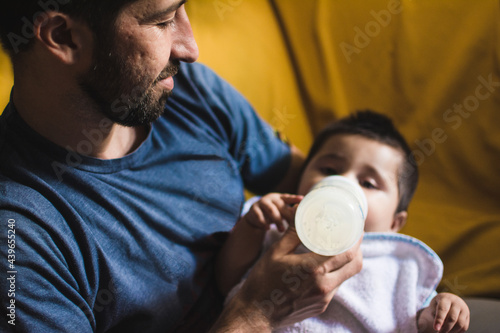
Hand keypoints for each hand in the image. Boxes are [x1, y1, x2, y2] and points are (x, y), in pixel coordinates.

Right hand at [223, 226, 362, 328]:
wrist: (256, 313)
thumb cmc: (263, 280)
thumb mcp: (276, 252)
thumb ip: (294, 233)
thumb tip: (301, 212)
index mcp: (313, 269)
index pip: (346, 251)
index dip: (355, 237)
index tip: (355, 226)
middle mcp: (324, 286)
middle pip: (354, 264)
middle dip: (356, 247)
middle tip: (352, 234)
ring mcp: (324, 298)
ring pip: (346, 275)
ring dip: (347, 260)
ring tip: (339, 246)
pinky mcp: (321, 306)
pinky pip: (336, 285)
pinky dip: (336, 272)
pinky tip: (325, 264)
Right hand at [243, 193, 302, 231]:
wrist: (254, 215)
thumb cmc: (273, 213)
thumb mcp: (281, 211)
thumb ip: (290, 213)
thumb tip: (304, 219)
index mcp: (279, 198)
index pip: (288, 197)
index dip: (294, 198)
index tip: (302, 199)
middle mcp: (270, 198)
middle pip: (280, 205)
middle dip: (287, 215)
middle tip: (294, 224)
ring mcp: (261, 202)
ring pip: (271, 210)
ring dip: (277, 220)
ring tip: (282, 230)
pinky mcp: (253, 209)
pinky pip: (259, 216)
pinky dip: (264, 223)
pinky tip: (268, 228)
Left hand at [417, 292, 469, 332]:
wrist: (448, 300)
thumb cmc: (438, 304)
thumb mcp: (433, 306)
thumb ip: (434, 314)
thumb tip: (438, 327)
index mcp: (446, 298)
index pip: (443, 309)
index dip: (439, 320)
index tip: (436, 328)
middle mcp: (457, 303)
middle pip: (452, 318)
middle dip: (445, 328)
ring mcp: (464, 310)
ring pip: (460, 324)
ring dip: (452, 331)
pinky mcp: (467, 316)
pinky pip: (464, 327)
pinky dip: (457, 332)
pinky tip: (450, 332)